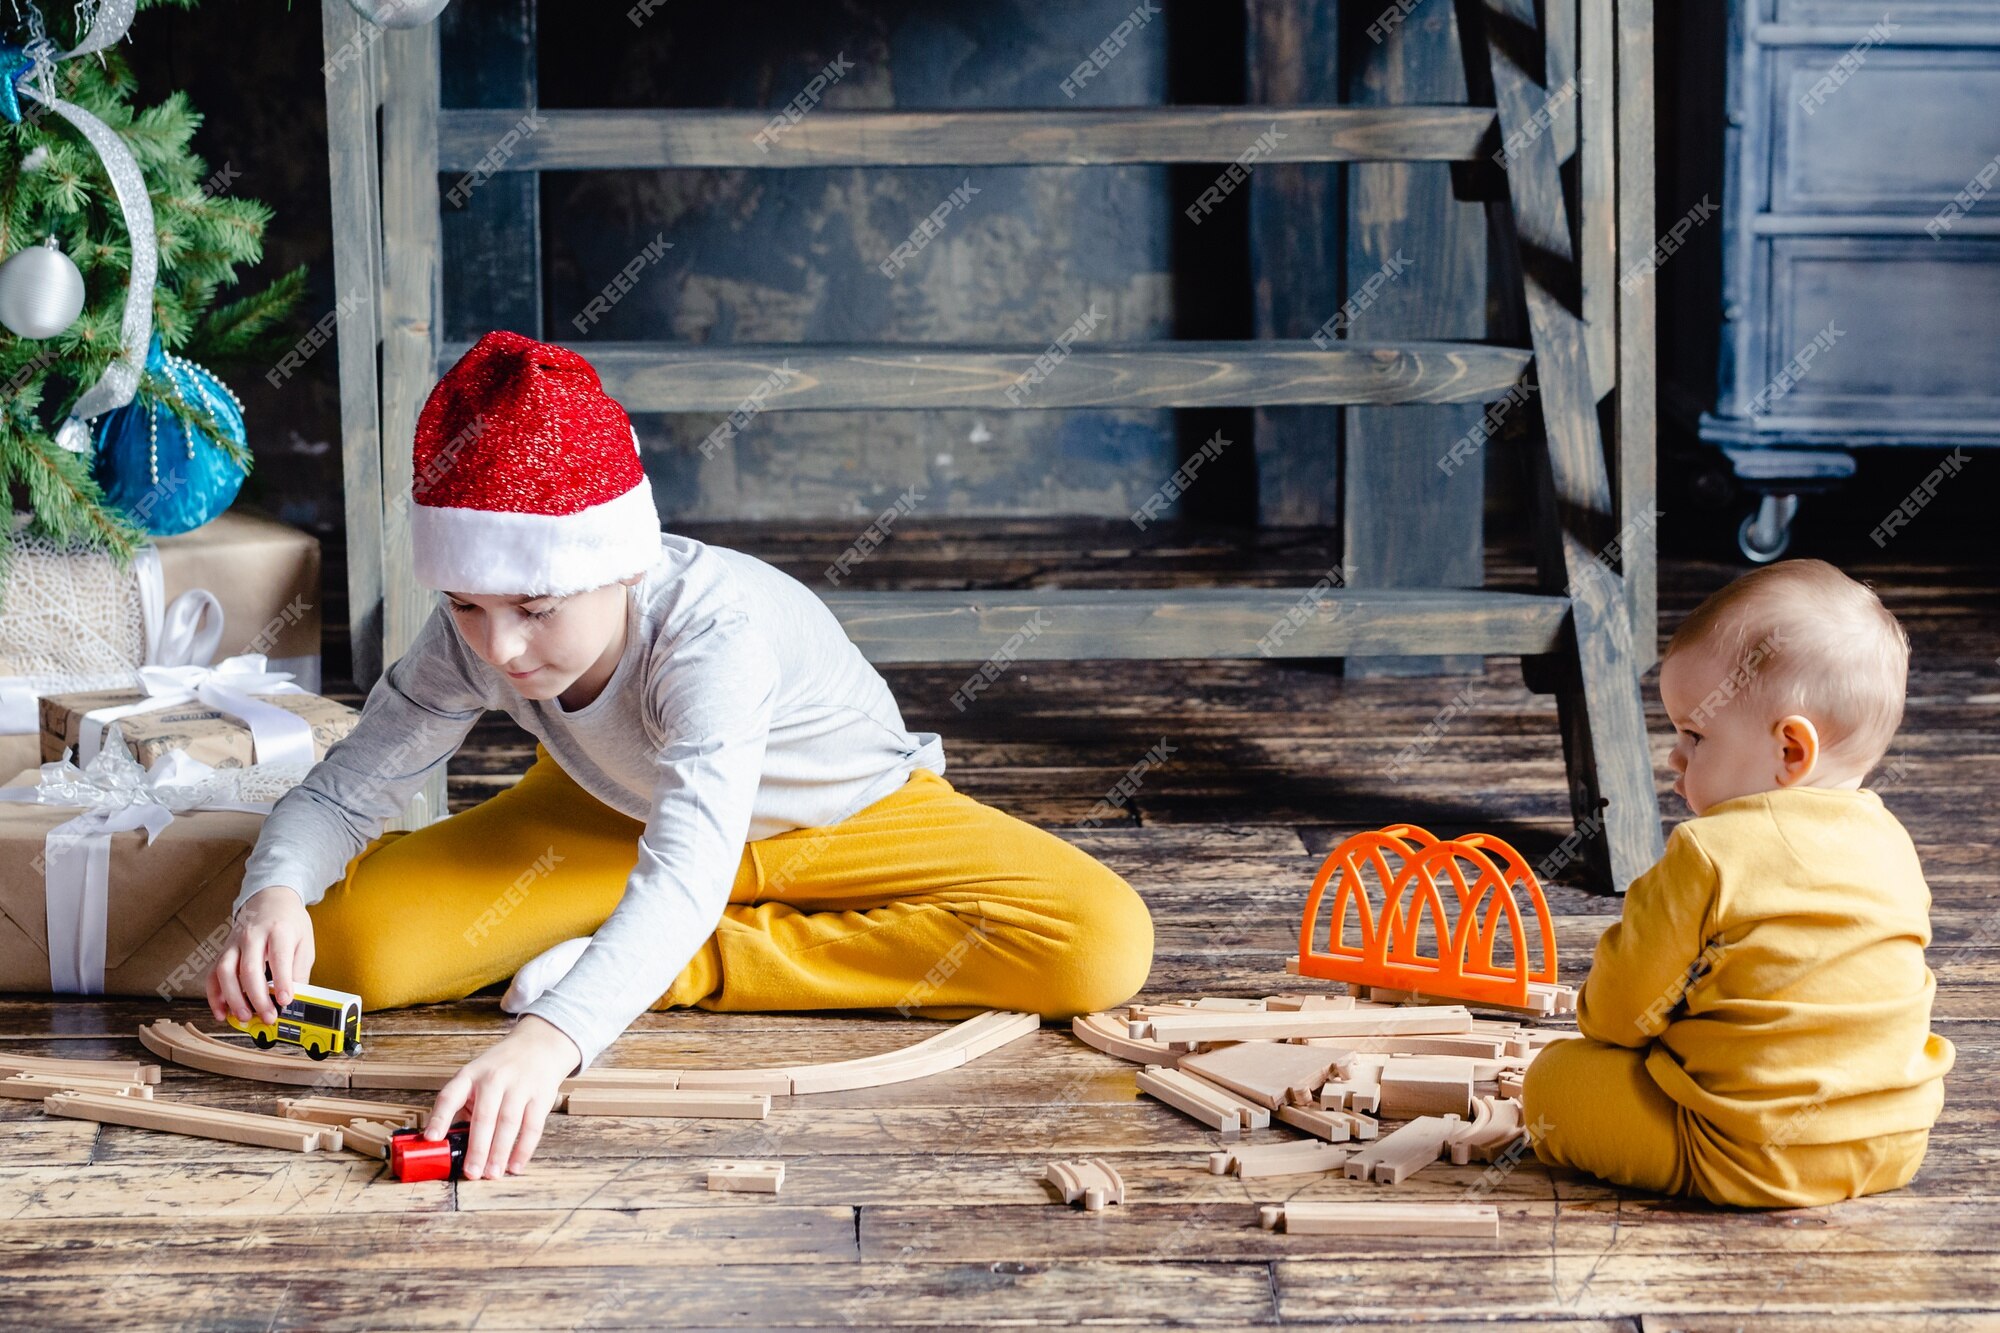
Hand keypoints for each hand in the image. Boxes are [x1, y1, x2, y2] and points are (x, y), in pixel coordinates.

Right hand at [207, 886, 313, 1024]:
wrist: (270, 899)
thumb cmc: (289, 923)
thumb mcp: (304, 942)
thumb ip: (299, 970)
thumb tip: (296, 999)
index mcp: (279, 931)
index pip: (279, 957)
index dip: (282, 981)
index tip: (286, 1001)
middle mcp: (253, 936)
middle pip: (249, 968)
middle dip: (257, 997)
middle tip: (268, 1016)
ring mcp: (234, 943)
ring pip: (225, 971)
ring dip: (232, 998)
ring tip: (244, 1017)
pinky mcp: (223, 952)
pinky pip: (212, 975)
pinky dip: (214, 995)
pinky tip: (222, 1012)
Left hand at [426, 1013, 579, 1178]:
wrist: (539, 1045)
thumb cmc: (501, 1068)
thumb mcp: (476, 1076)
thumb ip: (464, 1106)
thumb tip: (447, 1144)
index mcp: (470, 1075)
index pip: (450, 1095)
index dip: (439, 1117)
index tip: (431, 1138)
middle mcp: (494, 1079)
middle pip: (484, 1116)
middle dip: (477, 1148)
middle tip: (471, 1172)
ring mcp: (519, 1086)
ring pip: (509, 1123)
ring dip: (500, 1152)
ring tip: (492, 1174)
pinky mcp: (540, 1096)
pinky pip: (532, 1126)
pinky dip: (524, 1149)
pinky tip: (515, 1165)